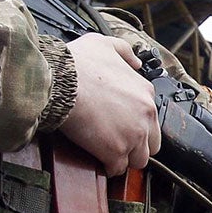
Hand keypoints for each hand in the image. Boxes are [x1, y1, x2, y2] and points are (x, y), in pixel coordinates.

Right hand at [58, 35, 160, 174]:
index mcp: (145, 92)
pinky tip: (101, 164)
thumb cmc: (77, 63)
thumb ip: (124, 51)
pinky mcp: (115, 151)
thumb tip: (135, 61)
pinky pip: (118, 168)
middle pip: (152, 142)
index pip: (151, 117)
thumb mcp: (104, 44)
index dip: (136, 123)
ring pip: (138, 159)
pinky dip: (109, 168)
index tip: (124, 125)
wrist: (60, 81)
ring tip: (111, 155)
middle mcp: (145, 115)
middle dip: (138, 145)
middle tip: (120, 143)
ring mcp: (132, 134)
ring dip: (125, 158)